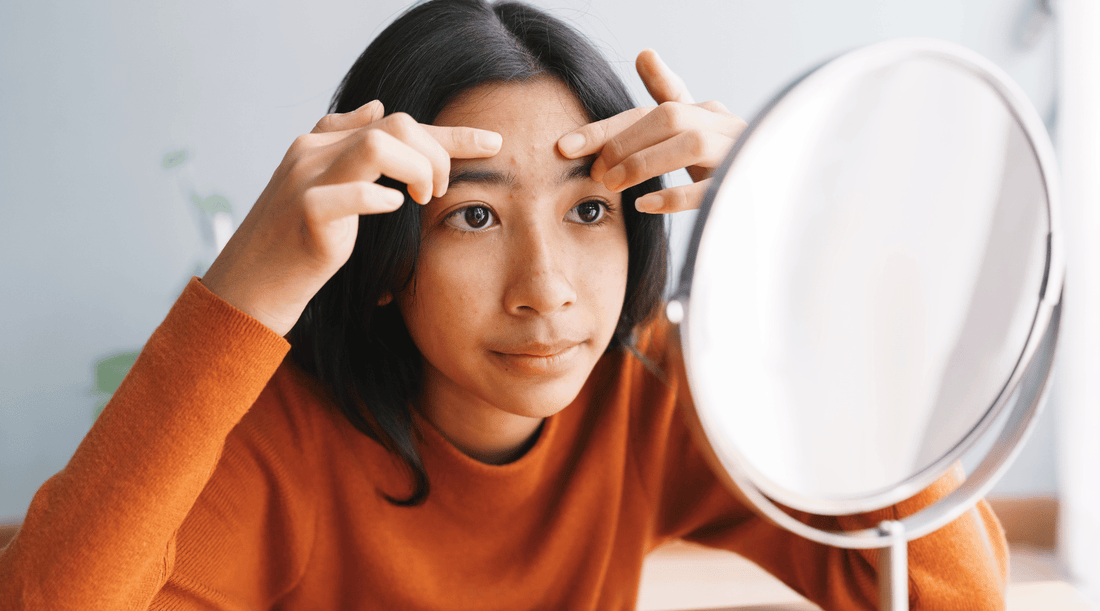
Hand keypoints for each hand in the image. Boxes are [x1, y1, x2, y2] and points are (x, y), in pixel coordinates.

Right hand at [201, 101, 502, 334]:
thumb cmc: (294, 241)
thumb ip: (347, 148)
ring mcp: (307, 181)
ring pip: (381, 145)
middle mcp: (313, 152)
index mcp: (321, 142)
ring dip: (418, 170)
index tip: (493, 145)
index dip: (449, 134)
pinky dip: (382, 198)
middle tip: (439, 191)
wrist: (249, 285)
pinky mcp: (308, 214)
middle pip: (396, 125)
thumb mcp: (321, 186)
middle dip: (436, 154)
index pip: (396, 122)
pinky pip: (354, 193)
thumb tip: (376, 108)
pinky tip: (394, 208)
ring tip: (422, 199)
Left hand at [557, 49, 746, 212]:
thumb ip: (668, 97)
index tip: (564, 146)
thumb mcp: (695, 130)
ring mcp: (738, 151)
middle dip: (625, 144)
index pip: (651, 110)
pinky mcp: (746, 183)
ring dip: (644, 163)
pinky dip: (676, 196)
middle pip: (669, 118)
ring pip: (689, 144)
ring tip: (614, 185)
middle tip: (596, 172)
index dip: (607, 127)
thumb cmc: (730, 159)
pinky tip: (646, 204)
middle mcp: (723, 124)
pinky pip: (711, 187)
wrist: (781, 187)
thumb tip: (644, 53)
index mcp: (706, 112)